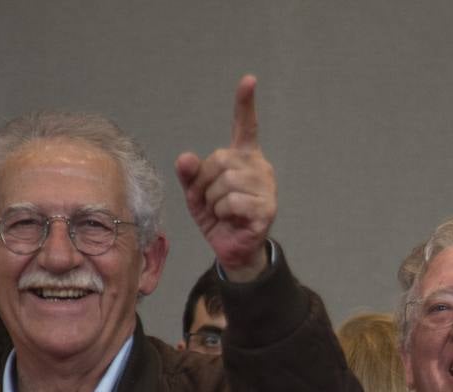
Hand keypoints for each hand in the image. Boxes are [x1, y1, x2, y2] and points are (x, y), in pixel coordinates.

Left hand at [176, 74, 276, 280]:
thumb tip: (185, 158)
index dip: (245, 103)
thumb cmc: (217, 217)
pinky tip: (233, 220)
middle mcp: (259, 167)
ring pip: (225, 182)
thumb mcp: (196, 193)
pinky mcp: (267, 208)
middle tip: (210, 201)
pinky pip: (233, 201)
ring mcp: (267, 187)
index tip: (248, 80)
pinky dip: (224, 213)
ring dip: (213, 201)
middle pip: (220, 160)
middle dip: (205, 183)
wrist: (233, 250)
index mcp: (244, 158)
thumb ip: (189, 174)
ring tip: (222, 213)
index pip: (245, 126)